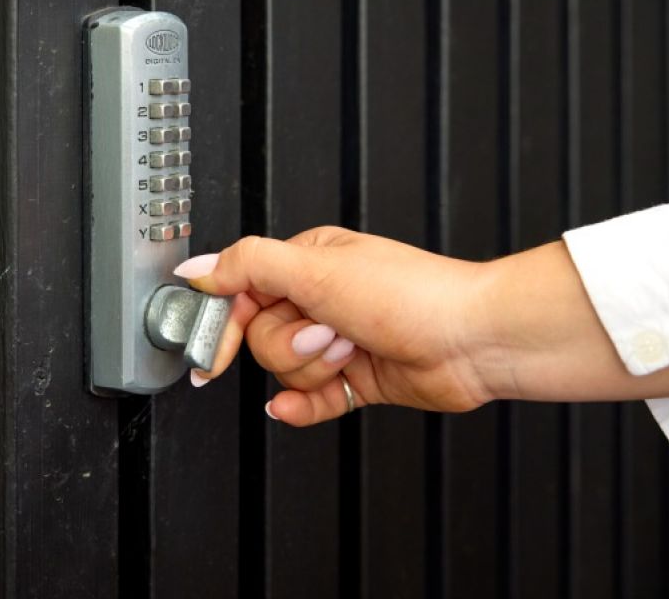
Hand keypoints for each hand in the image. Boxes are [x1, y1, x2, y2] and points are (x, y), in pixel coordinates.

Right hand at [174, 227, 499, 424]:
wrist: (472, 339)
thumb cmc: (412, 293)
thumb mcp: (317, 266)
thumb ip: (248, 265)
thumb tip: (197, 269)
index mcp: (308, 262)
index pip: (240, 293)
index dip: (223, 324)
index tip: (211, 350)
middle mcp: (321, 299)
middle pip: (261, 337)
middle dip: (290, 344)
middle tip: (326, 333)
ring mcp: (339, 342)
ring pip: (286, 371)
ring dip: (313, 370)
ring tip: (351, 350)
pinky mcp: (357, 380)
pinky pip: (311, 401)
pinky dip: (302, 406)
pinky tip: (295, 407)